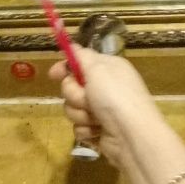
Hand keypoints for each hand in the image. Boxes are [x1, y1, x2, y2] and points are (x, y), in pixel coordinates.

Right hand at [48, 46, 163, 169]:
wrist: (131, 136)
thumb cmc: (115, 97)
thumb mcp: (98, 69)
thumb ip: (82, 56)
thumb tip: (73, 46)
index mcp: (108, 68)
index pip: (80, 61)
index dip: (65, 67)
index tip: (53, 75)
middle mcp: (105, 87)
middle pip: (72, 86)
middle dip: (74, 95)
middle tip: (87, 99)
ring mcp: (101, 109)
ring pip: (72, 108)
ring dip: (80, 114)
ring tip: (96, 118)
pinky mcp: (98, 130)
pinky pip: (79, 127)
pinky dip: (86, 130)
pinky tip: (97, 131)